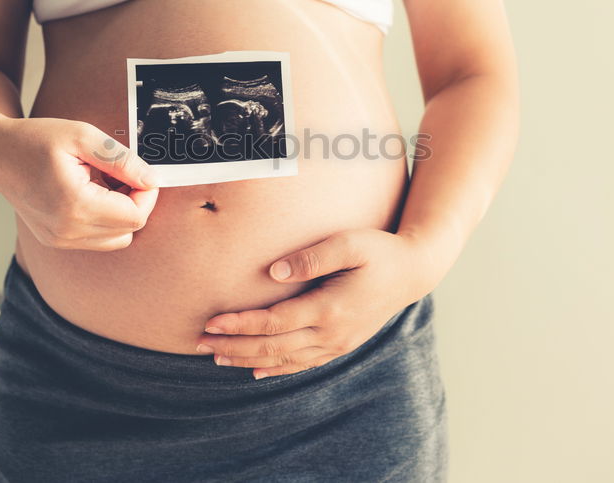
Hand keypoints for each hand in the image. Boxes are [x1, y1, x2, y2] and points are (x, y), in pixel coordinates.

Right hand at [0, 114, 160, 251]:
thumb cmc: (35, 139)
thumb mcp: (83, 136)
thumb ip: (121, 159)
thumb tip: (152, 180)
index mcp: (74, 205)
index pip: (135, 216)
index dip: (147, 194)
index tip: (140, 172)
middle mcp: (65, 230)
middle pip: (129, 230)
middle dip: (135, 202)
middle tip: (120, 174)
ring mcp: (59, 239)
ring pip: (116, 239)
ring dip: (120, 214)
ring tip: (104, 184)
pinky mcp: (55, 240)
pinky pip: (97, 240)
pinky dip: (104, 220)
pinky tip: (92, 195)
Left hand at [196, 229, 430, 378]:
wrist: (413, 272)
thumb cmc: (379, 251)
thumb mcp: (350, 243)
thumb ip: (312, 257)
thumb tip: (273, 271)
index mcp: (330, 308)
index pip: (274, 322)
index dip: (240, 324)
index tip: (211, 322)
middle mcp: (332, 334)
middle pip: (272, 346)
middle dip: (233, 346)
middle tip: (200, 343)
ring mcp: (337, 344)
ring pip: (284, 360)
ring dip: (248, 359)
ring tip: (216, 357)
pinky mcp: (340, 345)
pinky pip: (302, 364)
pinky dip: (276, 369)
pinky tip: (255, 371)